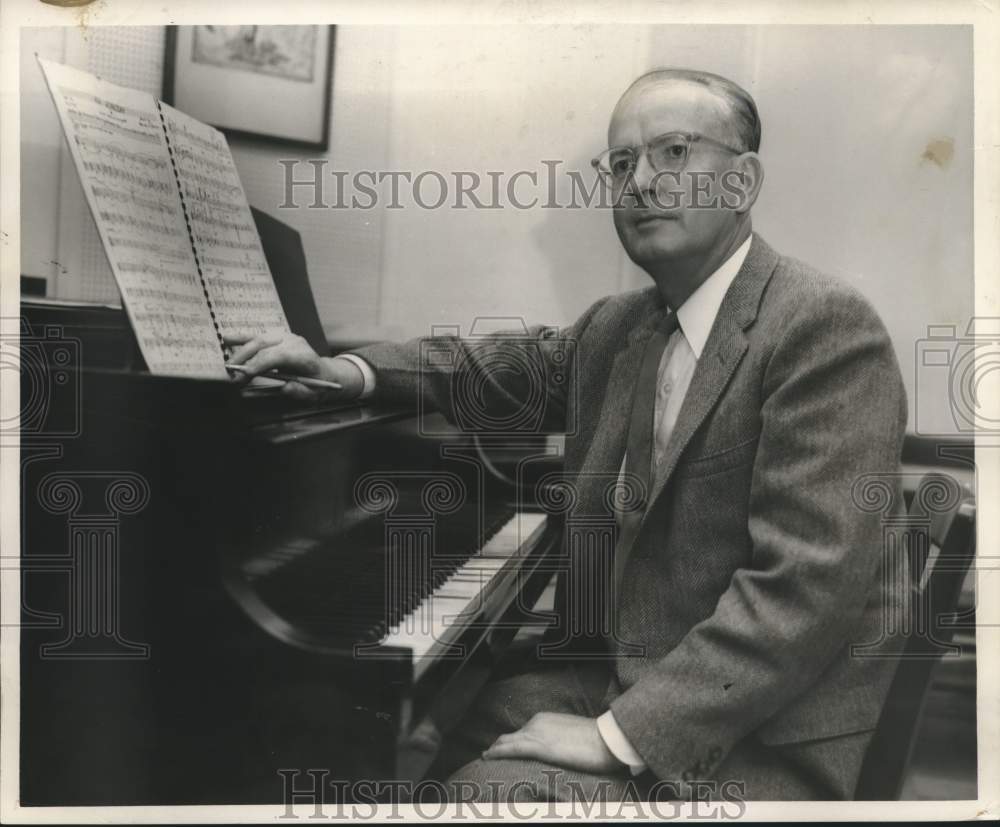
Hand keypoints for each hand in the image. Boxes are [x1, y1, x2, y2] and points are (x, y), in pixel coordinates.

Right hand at [226, 334, 364, 400]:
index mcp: (304, 355)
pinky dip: (242, 338)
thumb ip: (299, 391)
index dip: (261, 364)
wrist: (325, 373)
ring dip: (241, 350)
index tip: (245, 374)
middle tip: (232, 375)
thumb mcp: (313, 394)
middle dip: (246, 360)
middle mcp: (294, 342)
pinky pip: (257, 337)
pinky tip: (227, 339)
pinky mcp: (277, 337)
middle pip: (265, 346)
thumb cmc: (317, 384)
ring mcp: (284, 337)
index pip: (278, 355)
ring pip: (259, 340)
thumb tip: (285, 387)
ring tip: (227, 362)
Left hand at [482, 712, 622, 774]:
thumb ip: (559, 740)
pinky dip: (496, 753)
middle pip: (510, 736)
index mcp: (545, 719)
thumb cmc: (596, 741)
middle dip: (498, 746)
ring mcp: (536, 733)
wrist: (607, 739)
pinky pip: (510, 749)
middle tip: (488, 756)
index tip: (502, 750)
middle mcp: (537, 722)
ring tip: (486, 758)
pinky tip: (487, 758)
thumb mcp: (572, 736)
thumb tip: (556, 752)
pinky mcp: (538, 746)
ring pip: (506, 742)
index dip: (509, 742)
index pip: (521, 732)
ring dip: (496, 751)